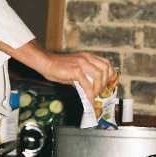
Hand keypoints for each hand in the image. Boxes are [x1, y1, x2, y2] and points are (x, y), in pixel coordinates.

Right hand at [0, 38, 115, 105]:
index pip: (106, 63)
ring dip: (98, 88)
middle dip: (105, 82)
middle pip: (105, 69)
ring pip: (99, 76)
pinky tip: (89, 100)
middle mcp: (87, 58)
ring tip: (93, 95)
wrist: (46, 63)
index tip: (107, 84)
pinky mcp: (76, 70)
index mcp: (88, 56)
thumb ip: (85, 75)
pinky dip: (90, 94)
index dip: (109, 74)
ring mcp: (82, 63)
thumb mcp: (75, 69)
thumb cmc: (58, 67)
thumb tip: (92, 87)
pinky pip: (88, 84)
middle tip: (99, 92)